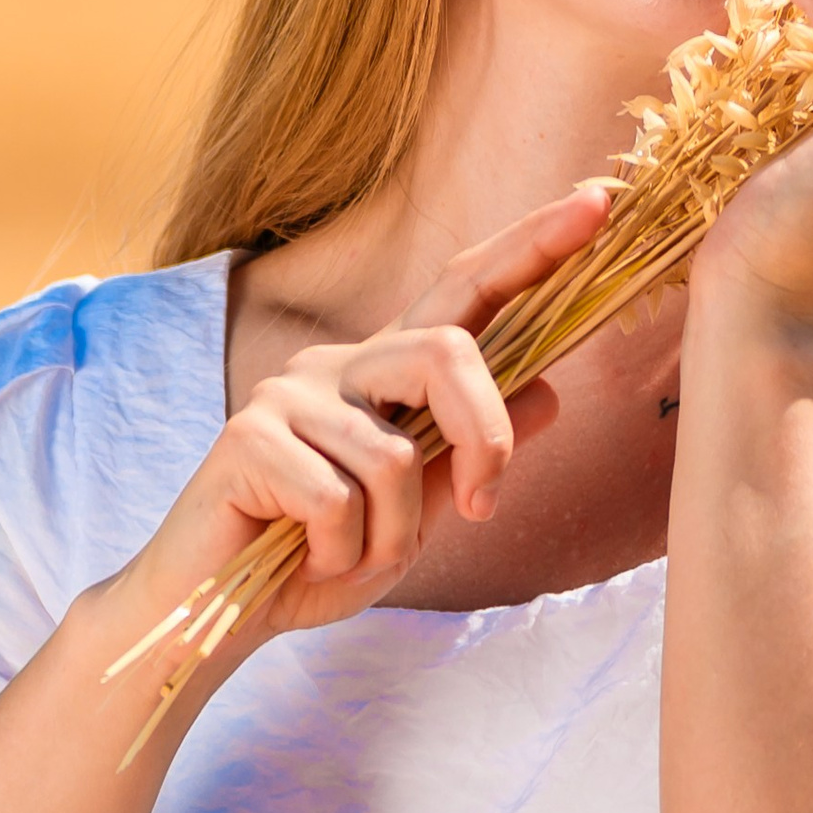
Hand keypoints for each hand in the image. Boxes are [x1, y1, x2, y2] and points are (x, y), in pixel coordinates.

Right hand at [102, 185, 608, 655]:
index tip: (599, 198)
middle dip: (483, 438)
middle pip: (447, 353)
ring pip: (396, 456)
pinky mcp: (248, 435)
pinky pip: (339, 500)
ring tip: (350, 556)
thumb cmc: (314, 560)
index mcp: (384, 373)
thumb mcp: (415, 512)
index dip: (532, 244)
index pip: (466, 288)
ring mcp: (288, 394)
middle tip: (478, 507)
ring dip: (392, 535)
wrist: (214, 615)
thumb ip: (470, 453)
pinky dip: (342, 554)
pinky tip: (304, 560)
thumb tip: (551, 394)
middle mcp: (338, 365)